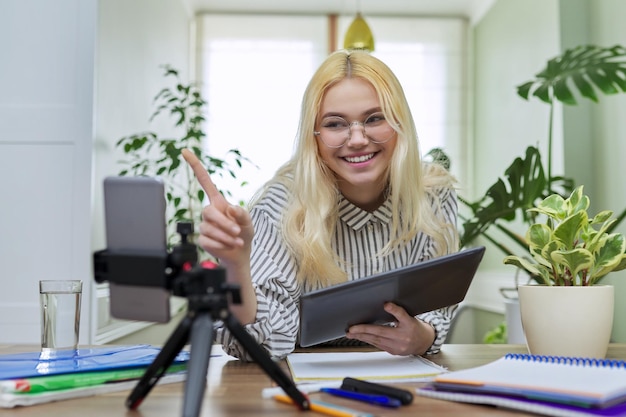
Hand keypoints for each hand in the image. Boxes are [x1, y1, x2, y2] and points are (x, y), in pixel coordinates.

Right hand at [182, 149, 256, 323]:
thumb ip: (242, 213)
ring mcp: (204, 226)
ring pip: (209, 228)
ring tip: (237, 241)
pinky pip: (208, 240)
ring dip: (226, 236)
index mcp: (219, 202)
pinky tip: (229, 246)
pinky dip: (222, 245)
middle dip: (224, 222)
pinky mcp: (202, 240)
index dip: (195, 166)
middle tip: (237, 231)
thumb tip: (230, 209)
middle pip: (208, 212)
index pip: (204, 181)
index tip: (185, 151)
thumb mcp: (248, 222)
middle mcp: (209, 212)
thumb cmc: (244, 234)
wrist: (240, 255)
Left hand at [345, 302, 434, 355]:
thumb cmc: (416, 329)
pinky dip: (369, 341)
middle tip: (351, 330)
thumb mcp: (409, 317)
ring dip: (362, 337)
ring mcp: (396, 347)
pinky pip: (379, 345)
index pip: (389, 324)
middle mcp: (400, 340)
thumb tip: (386, 304)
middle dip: (362, 332)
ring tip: (352, 334)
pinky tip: (362, 338)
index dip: (380, 318)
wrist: (424, 342)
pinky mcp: (393, 352)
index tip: (370, 316)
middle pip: (378, 335)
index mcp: (406, 329)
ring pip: (376, 342)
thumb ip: (398, 311)